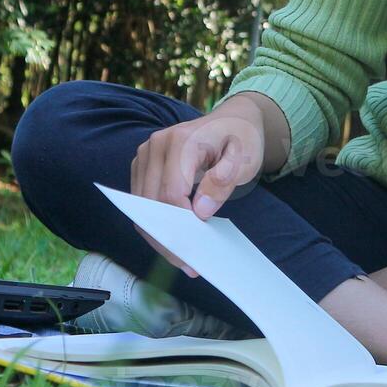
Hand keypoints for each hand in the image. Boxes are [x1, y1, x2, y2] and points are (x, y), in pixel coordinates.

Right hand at [130, 110, 266, 277]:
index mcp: (182, 140)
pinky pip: (142, 202)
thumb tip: (200, 210)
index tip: (197, 250)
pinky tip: (174, 240)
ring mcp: (145, 154)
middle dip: (169, 238)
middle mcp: (156, 145)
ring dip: (159, 235)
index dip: (181, 225)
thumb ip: (222, 181)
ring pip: (141, 207)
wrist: (232, 121)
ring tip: (182, 258)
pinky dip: (155, 223)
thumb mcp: (244, 158)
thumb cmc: (241, 139)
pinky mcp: (142, 165)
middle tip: (188, 265)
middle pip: (152, 203)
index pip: (171, 192)